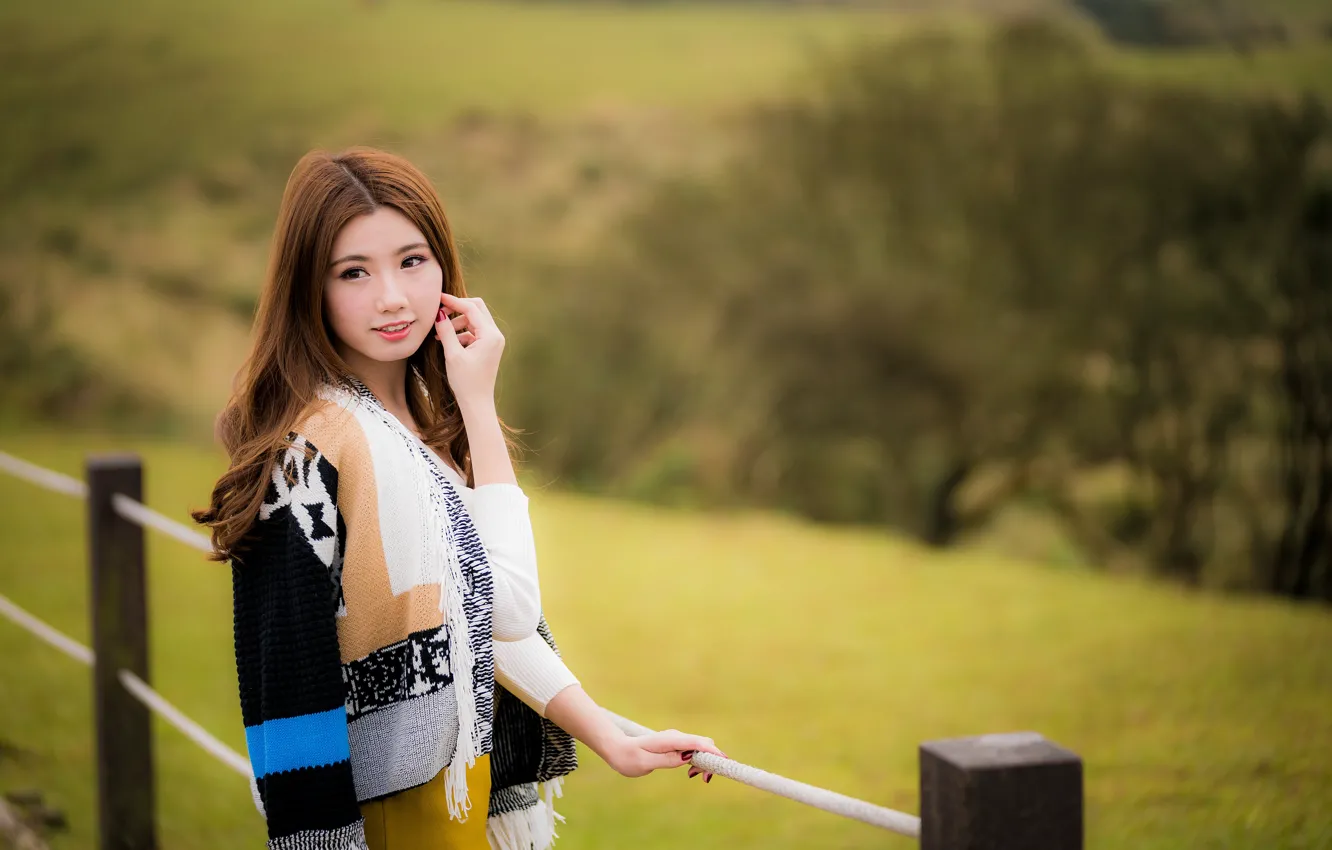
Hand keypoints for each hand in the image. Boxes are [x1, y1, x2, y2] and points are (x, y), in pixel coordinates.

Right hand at [435, 291, 503, 408]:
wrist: (476, 403)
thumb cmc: (465, 381)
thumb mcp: (452, 354)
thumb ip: (446, 331)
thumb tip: (439, 313)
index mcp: (490, 335)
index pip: (472, 308)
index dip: (453, 301)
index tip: (438, 297)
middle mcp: (495, 335)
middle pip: (477, 309)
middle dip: (457, 309)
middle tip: (439, 312)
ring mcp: (493, 341)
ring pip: (474, 321)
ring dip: (457, 323)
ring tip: (440, 334)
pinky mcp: (488, 348)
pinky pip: (474, 332)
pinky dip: (461, 333)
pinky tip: (447, 342)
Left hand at [604, 729, 727, 783]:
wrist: (617, 748)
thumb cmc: (627, 757)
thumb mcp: (644, 763)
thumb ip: (666, 760)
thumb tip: (688, 758)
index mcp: (668, 740)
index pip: (696, 743)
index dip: (712, 752)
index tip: (723, 763)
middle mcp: (675, 736)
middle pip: (703, 743)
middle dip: (711, 759)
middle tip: (703, 779)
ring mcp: (676, 739)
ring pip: (700, 747)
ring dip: (704, 762)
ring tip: (694, 777)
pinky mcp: (676, 745)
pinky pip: (693, 750)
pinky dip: (698, 761)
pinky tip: (691, 772)